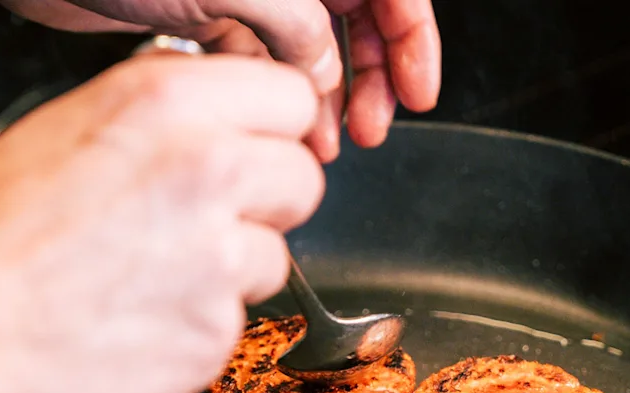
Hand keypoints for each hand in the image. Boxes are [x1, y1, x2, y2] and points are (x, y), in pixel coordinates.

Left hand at [0, 0, 441, 161]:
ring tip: (325, 141)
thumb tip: (323, 76)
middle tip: (372, 128)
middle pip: (355, 18)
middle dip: (369, 76)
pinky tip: (277, 124)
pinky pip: (261, 59)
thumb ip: (299, 31)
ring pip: (308, 46)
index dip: (411, 41)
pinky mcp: (212, 13)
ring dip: (321, 95)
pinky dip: (272, 94)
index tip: (417, 92)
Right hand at [0, 54, 322, 392]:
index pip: (292, 100)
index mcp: (166, 106)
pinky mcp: (215, 335)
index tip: (262, 149)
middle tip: (210, 218)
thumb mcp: (70, 126)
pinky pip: (235, 322)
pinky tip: (143, 320)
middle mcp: (206, 174)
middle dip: (267, 200)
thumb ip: (163, 110)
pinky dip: (200, 325)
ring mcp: (218, 261)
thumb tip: (219, 112)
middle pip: (302, 179)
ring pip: (275, 257)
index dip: (275, 131)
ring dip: (233, 270)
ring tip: (154, 278)